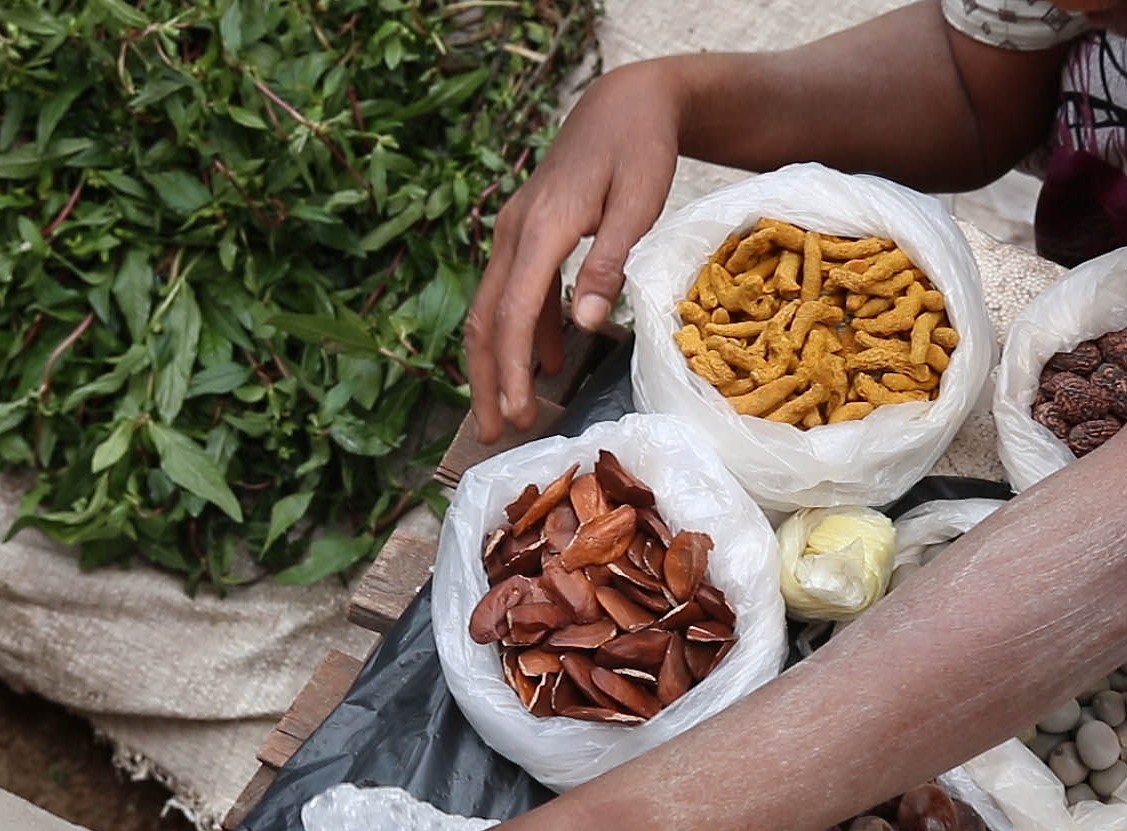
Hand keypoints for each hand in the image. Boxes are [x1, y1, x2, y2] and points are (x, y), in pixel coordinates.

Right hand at [463, 61, 680, 441]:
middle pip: (487, 319)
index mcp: (540, 228)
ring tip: (511, 413)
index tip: (515, 416)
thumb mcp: (638, 203)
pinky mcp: (528, 234)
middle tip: (494, 434)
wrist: (625, 101)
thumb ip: (610, 262)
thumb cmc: (639, 148)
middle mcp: (515, 231)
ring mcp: (516, 231)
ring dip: (500, 362)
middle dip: (487, 380)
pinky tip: (548, 364)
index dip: (510, 371)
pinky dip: (526, 332)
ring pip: (494, 309)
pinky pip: (515, 292)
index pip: (514, 314)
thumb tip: (587, 326)